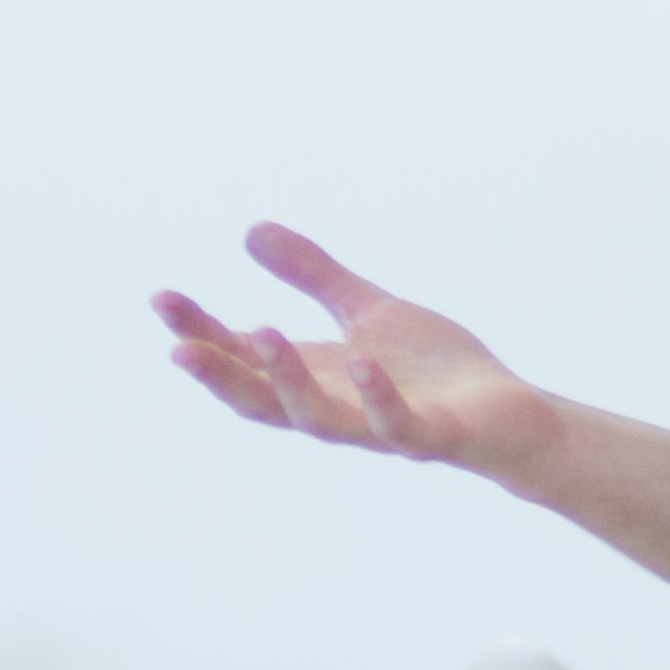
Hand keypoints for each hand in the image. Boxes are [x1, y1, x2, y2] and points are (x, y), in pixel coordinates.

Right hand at [154, 224, 563, 484]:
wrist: (507, 414)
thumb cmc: (433, 369)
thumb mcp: (366, 310)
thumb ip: (314, 276)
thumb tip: (251, 231)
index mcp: (316, 378)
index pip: (244, 359)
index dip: (202, 332)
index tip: (162, 298)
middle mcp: (337, 408)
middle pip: (261, 402)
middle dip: (219, 375)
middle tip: (177, 347)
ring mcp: (381, 428)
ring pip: (318, 419)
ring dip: (286, 382)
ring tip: (262, 332)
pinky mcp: (431, 438)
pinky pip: (397, 425)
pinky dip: (378, 398)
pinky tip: (362, 362)